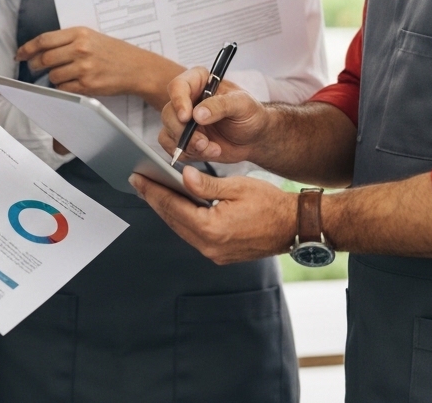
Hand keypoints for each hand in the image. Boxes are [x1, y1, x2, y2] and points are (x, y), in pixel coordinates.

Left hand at [17, 27, 182, 106]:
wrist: (136, 67)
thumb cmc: (113, 52)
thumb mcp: (92, 37)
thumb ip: (68, 41)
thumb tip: (40, 50)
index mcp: (79, 33)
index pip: (44, 40)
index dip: (28, 48)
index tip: (20, 54)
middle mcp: (81, 48)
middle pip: (45, 58)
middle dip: (35, 65)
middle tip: (35, 68)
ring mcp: (84, 67)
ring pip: (53, 76)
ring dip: (52, 79)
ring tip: (62, 76)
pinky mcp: (88, 85)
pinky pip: (64, 89)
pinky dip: (62, 89)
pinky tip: (70, 85)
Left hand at [130, 167, 296, 264]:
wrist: (293, 226)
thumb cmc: (270, 204)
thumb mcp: (237, 186)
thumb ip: (206, 184)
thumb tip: (182, 176)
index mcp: (213, 229)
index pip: (173, 206)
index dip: (153, 190)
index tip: (138, 177)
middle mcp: (210, 246)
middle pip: (173, 220)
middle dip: (154, 199)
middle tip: (138, 181)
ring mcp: (215, 254)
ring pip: (181, 229)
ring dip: (166, 210)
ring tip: (152, 191)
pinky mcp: (220, 254)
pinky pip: (193, 235)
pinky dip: (182, 219)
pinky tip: (176, 206)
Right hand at [158, 67, 268, 164]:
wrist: (254, 138)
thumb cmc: (250, 114)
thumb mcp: (242, 104)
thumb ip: (221, 105)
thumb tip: (198, 114)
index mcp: (200, 82)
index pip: (178, 86)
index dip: (179, 101)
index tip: (187, 117)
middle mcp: (188, 99)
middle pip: (169, 112)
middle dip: (184, 131)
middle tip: (203, 141)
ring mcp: (184, 120)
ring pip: (168, 132)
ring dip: (188, 145)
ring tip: (212, 148)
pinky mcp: (183, 139)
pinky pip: (172, 147)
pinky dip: (188, 154)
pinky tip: (209, 151)